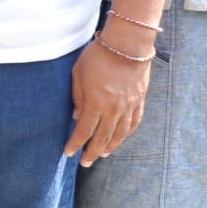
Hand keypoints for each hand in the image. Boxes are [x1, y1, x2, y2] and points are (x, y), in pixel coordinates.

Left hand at [65, 40, 149, 166]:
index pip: (83, 131)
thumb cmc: (97, 56)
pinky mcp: (139, 101)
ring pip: (119, 134)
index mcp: (95, 103)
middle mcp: (113, 109)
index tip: (68, 153)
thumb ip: (77, 98)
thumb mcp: (78, 75)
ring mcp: (129, 106)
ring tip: (101, 155)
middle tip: (84, 163)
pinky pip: (133, 123)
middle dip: (91, 152)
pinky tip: (120, 139)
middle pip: (102, 138)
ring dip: (110, 147)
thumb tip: (76, 117)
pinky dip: (126, 134)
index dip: (75, 144)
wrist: (127, 44)